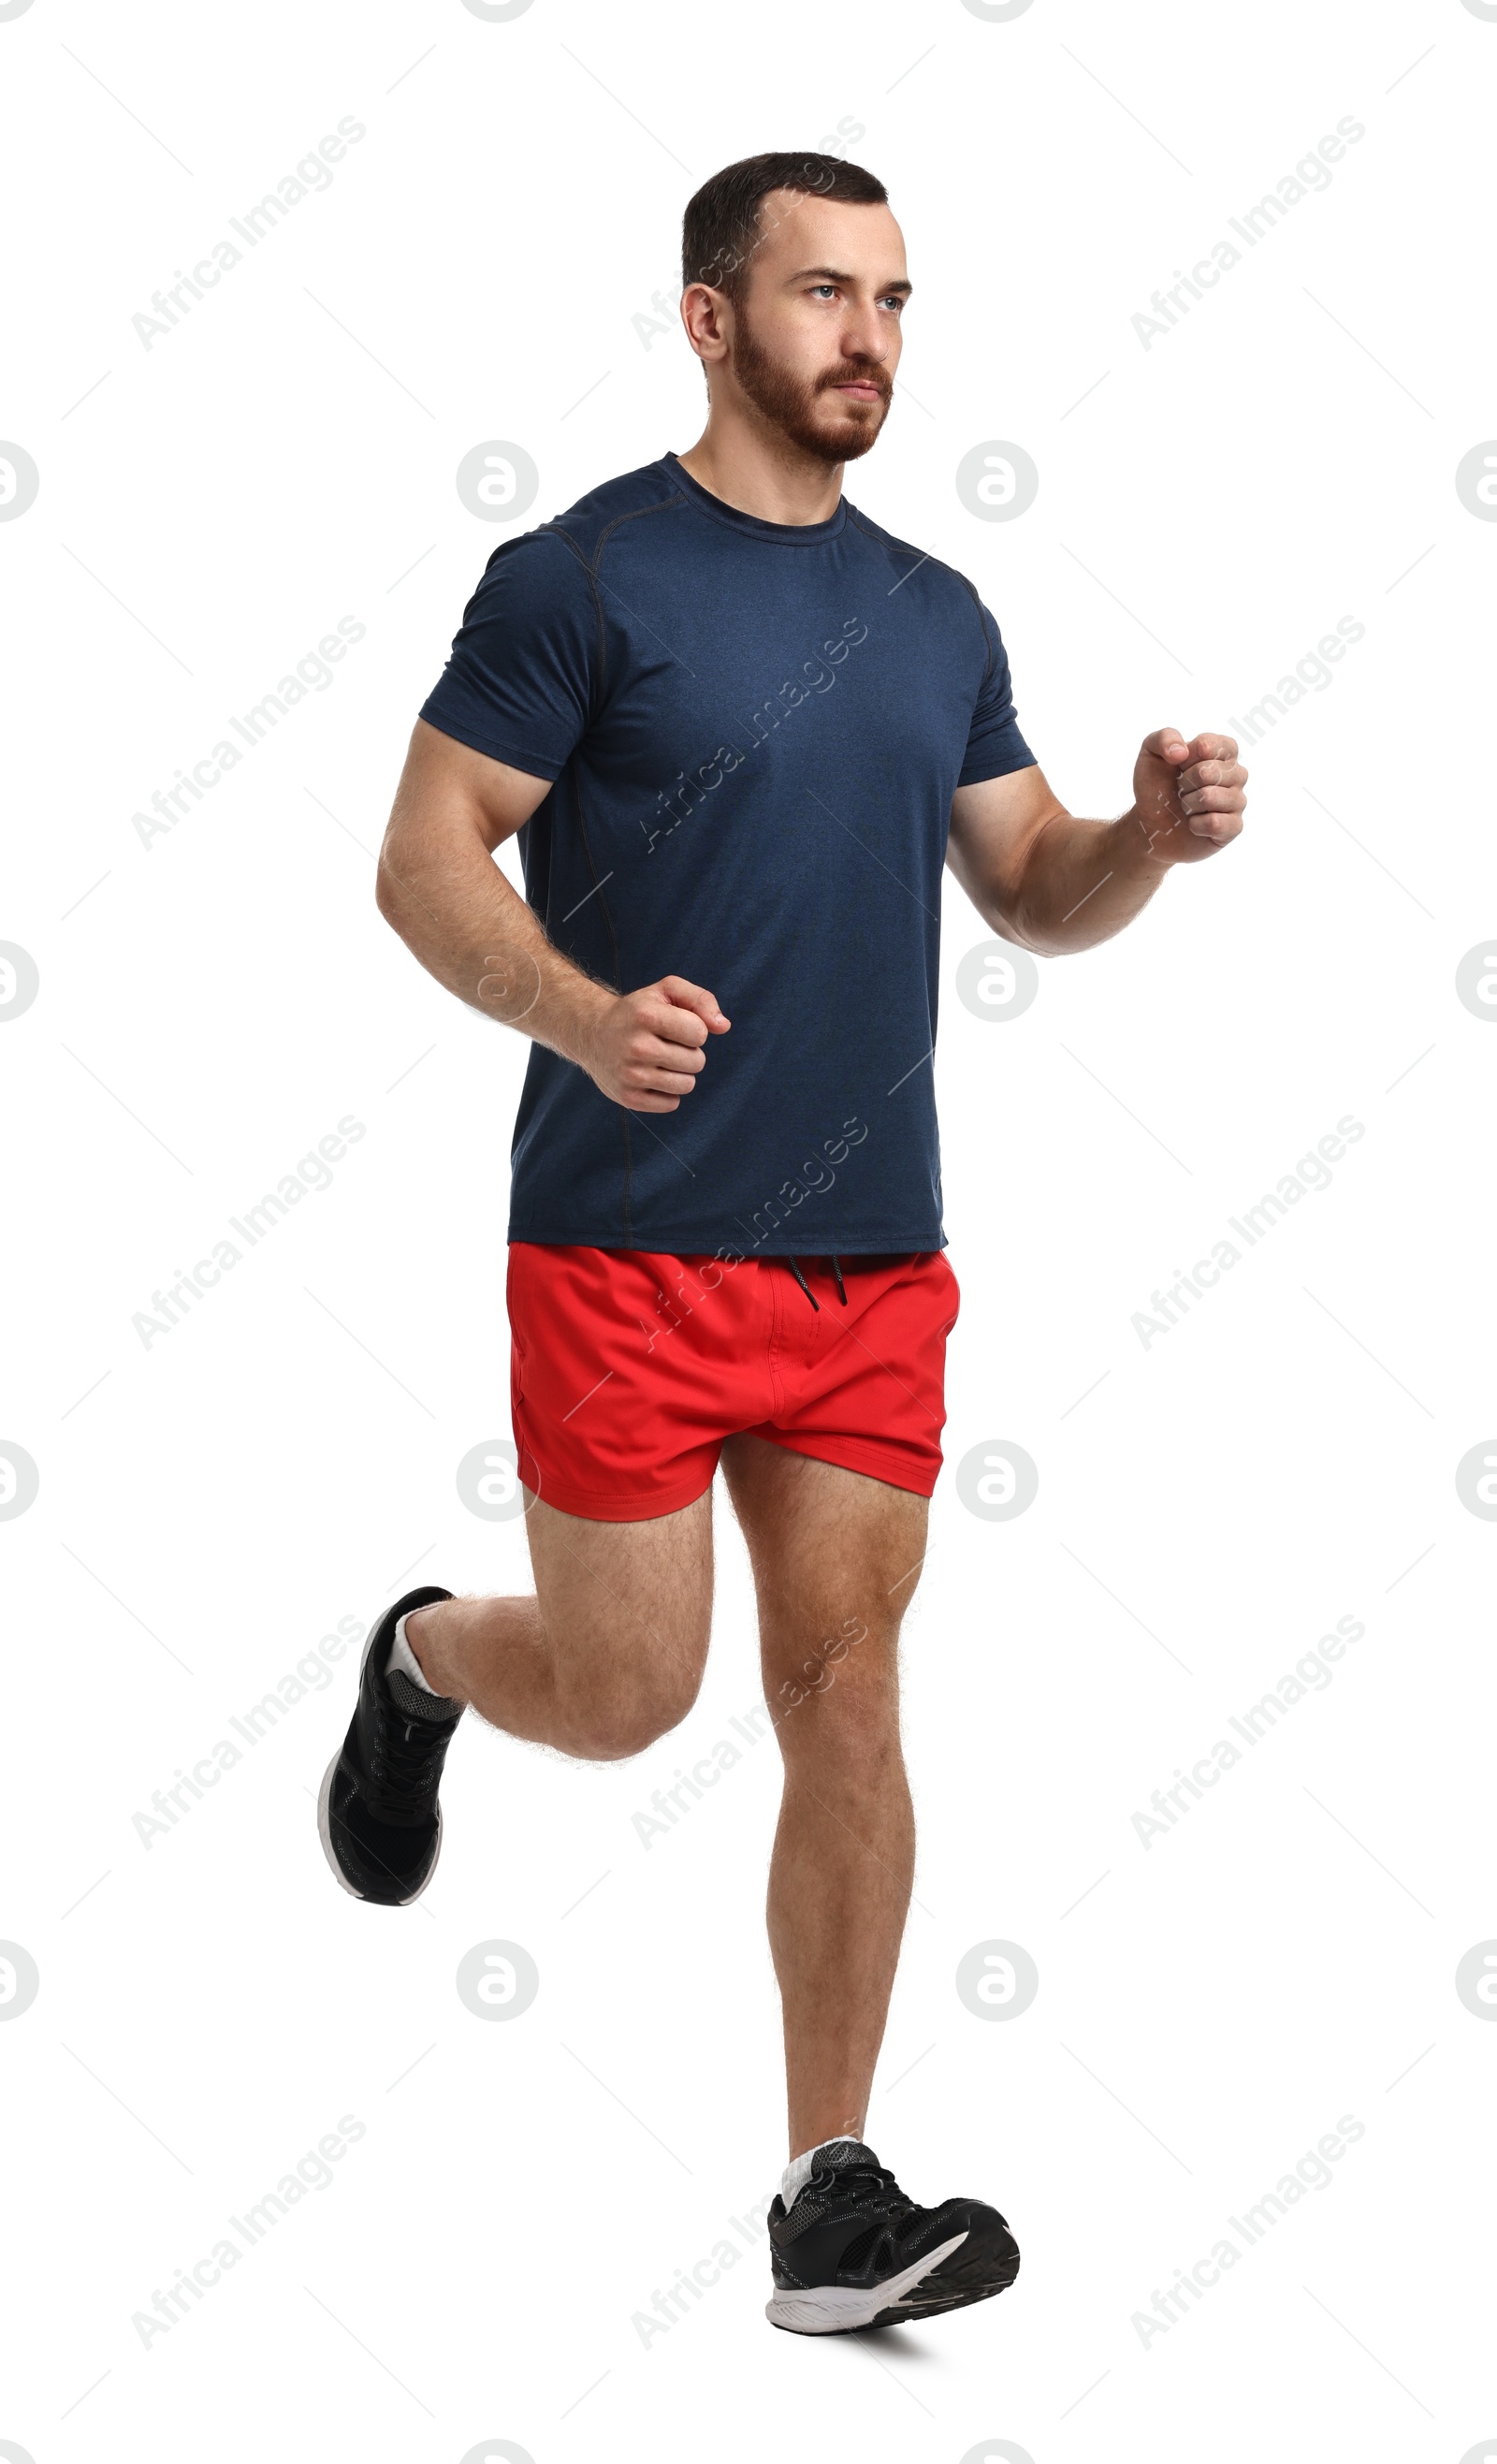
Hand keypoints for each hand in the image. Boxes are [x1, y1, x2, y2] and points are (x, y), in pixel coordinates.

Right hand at [581, 975, 729, 1112]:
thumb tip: (724, 1026)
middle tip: (665, 1044)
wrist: (591, 1034)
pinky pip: (672, 1103)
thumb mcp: (666, 991)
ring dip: (680, 1073)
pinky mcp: (628, 1098)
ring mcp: (631, 1075)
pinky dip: (668, 1092)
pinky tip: (651, 1077)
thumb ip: (701, 1000)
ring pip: (687, 1084)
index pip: (700, 1033)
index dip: (693, 1029)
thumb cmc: (638, 1011)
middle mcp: (637, 1046)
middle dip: (688, 1052)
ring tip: (660, 1061)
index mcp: (647, 1016)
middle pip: (697, 1061)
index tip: (675, 1026)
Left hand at [1129, 729, 1246, 864]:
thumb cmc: (1157, 787)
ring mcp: (1237, 800)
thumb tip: (1182, 752)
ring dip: (1188, 804)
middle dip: (1184, 783)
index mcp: (1223, 751)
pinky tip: (1194, 824)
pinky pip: (1216, 823)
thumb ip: (1165, 738)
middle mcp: (1236, 773)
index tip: (1179, 765)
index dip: (1186, 758)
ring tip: (1188, 806)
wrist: (1151, 824)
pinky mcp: (1234, 826)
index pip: (1207, 745)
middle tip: (1182, 789)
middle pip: (1208, 772)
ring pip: (1210, 798)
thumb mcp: (1151, 754)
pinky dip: (1195, 825)